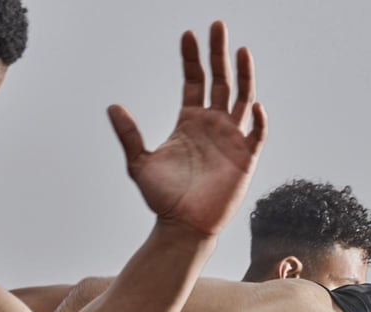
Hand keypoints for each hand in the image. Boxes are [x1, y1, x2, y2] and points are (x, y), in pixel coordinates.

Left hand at [108, 21, 267, 236]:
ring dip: (243, 75)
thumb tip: (112, 106)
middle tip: (217, 26)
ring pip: (241, 98)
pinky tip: (254, 105)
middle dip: (219, 53)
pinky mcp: (245, 158)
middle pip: (220, 80)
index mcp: (190, 122)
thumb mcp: (139, 163)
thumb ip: (129, 134)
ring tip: (242, 50)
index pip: (195, 81)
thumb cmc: (163, 198)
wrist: (184, 226)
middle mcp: (213, 125)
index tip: (188, 34)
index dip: (192, 58)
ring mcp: (231, 139)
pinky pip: (256, 133)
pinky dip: (257, 119)